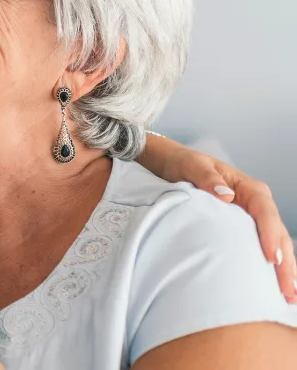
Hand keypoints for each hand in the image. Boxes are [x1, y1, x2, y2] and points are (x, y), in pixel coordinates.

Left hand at [159, 147, 296, 303]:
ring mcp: (254, 218)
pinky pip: (262, 248)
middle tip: (288, 290)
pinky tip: (274, 288)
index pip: (265, 211)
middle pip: (277, 233)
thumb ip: (206, 178)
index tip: (271, 258)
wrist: (175, 165)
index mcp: (248, 188)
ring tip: (289, 296)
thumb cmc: (186, 165)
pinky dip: (271, 267)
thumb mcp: (192, 166)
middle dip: (285, 262)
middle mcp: (257, 204)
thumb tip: (225, 194)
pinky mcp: (246, 230)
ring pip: (275, 244)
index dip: (270, 234)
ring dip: (283, 270)